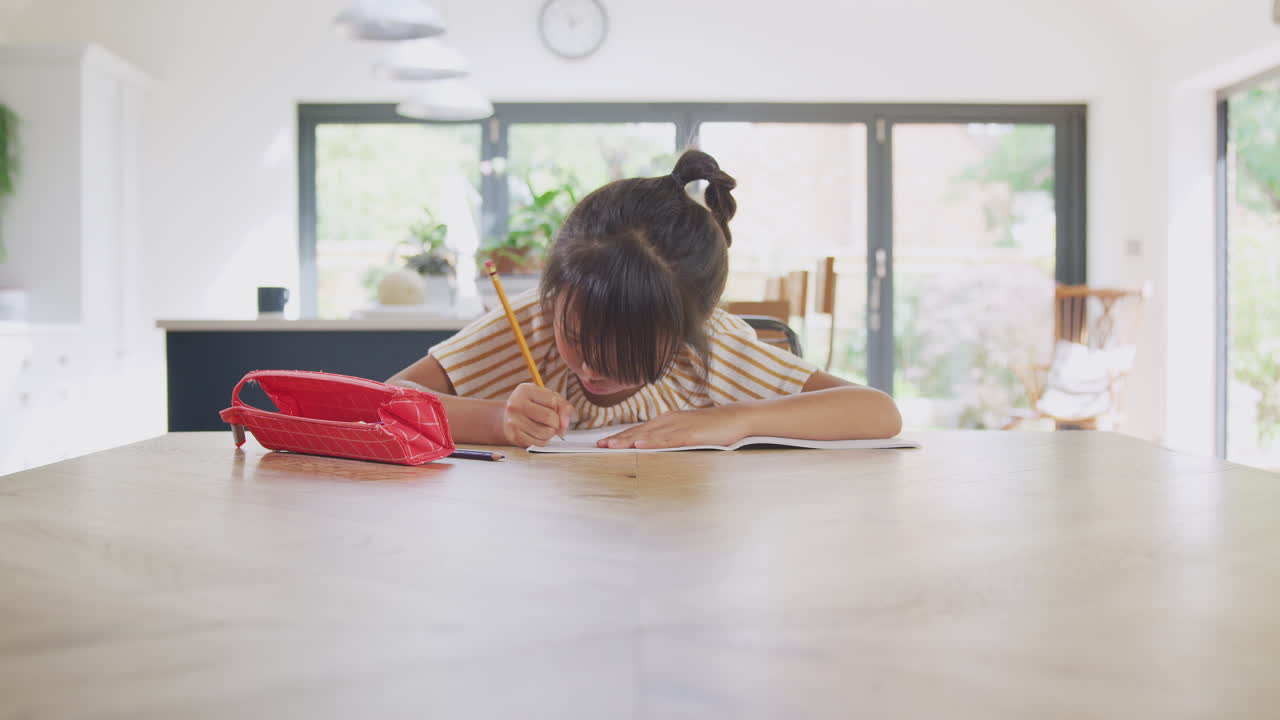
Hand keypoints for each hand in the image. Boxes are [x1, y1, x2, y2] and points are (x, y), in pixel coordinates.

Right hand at [501, 383, 573, 447]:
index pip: (552, 401)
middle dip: (556, 422)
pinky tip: (539, 435)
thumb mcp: (547, 398)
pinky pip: (540, 443)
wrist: (509, 418)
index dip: (556, 407)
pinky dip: (544, 441)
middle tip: (552, 422)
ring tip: (545, 428)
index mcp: (525, 390)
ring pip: (546, 432)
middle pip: (550, 417)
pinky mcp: (514, 436)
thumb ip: (563, 406)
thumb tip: (564, 424)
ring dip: (551, 433)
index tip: (550, 408)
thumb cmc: (532, 406)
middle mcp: (516, 404)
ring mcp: (513, 421)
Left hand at [597, 406, 750, 448]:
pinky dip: (652, 442)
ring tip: (610, 446)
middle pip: (638, 430)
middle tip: (598, 446)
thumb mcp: (686, 431)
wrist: (736, 418)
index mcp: (667, 420)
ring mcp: (679, 426)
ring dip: (628, 440)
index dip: (620, 436)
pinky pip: (668, 439)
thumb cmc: (712, 427)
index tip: (602, 443)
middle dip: (617, 439)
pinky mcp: (691, 434)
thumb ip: (670, 437)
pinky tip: (639, 444)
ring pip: (649, 434)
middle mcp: (669, 420)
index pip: (639, 429)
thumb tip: (653, 446)